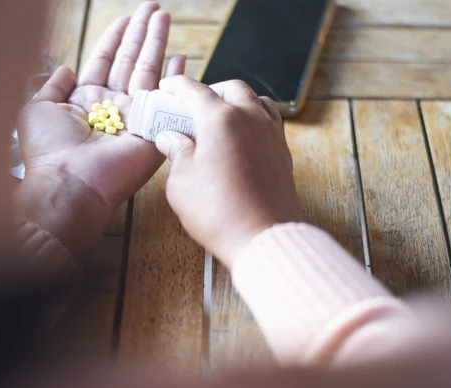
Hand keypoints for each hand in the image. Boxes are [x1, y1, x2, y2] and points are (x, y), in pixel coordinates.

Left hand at [15, 2, 184, 256]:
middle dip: (142, 33)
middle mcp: (112, 107)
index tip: (126, 18)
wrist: (69, 183)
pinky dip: (173, 77)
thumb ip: (51, 85)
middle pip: (129, 61)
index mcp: (86, 101)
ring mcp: (134, 117)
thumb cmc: (48, 151)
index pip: (103, 61)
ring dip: (157, 43)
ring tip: (165, 17)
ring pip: (147, 72)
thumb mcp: (37, 109)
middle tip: (154, 7)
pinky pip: (164, 97)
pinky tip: (181, 57)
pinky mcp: (152, 130)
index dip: (114, 38)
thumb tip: (64, 68)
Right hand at [154, 77, 301, 266]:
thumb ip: (176, 152)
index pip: (195, 91)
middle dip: (210, 91)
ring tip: (219, 117)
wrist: (262, 237)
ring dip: (236, 101)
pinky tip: (241, 135)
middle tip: (192, 107)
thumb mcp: (182, 182)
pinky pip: (268, 120)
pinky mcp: (282, 151)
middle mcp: (250, 117)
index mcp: (220, 119)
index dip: (177, 86)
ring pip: (255, 100)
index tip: (167, 88)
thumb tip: (170, 139)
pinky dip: (253, 117)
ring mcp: (271, 133)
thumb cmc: (219, 212)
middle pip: (230, 89)